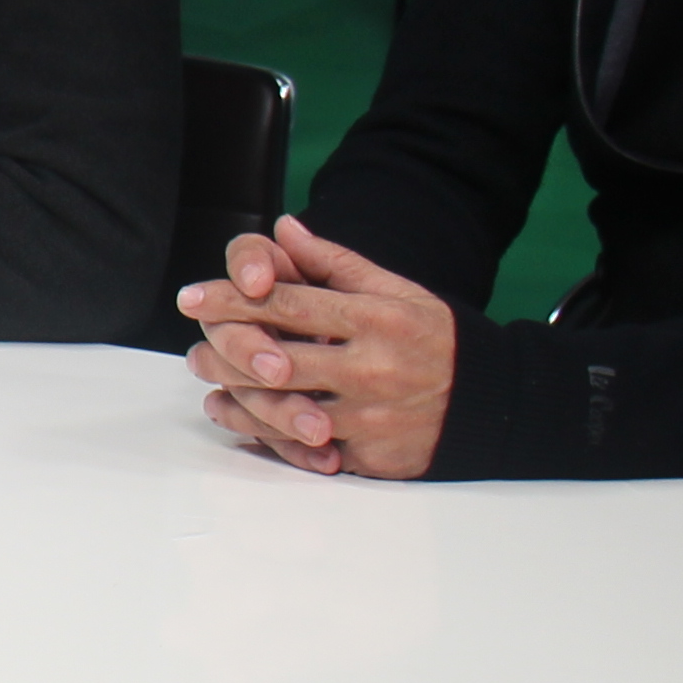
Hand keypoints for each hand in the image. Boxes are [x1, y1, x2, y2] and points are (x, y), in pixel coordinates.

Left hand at [180, 216, 456, 479]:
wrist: (490, 401)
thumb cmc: (436, 339)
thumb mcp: (395, 290)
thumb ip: (334, 262)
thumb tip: (284, 227)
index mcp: (373, 319)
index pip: (287, 305)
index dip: (232, 300)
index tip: (192, 297)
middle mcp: (369, 368)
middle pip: (275, 361)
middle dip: (224, 354)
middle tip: (195, 349)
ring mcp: (368, 416)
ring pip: (284, 410)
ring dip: (238, 400)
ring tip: (211, 387)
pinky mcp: (370, 456)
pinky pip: (307, 450)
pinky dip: (271, 438)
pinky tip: (246, 424)